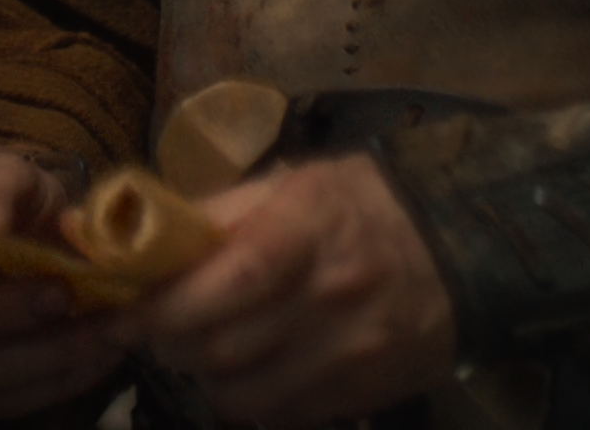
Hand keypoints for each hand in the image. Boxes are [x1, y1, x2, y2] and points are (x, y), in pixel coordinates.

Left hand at [113, 152, 454, 427]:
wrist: (462, 251)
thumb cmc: (365, 205)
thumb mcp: (297, 182)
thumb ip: (221, 212)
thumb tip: (139, 236)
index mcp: (312, 227)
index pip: (230, 279)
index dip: (166, 302)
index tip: (126, 308)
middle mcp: (333, 295)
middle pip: (222, 346)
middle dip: (170, 342)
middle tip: (156, 326)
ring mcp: (350, 353)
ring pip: (241, 393)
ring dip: (204, 375)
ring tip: (201, 346)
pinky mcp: (359, 394)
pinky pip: (278, 414)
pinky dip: (248, 396)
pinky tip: (249, 366)